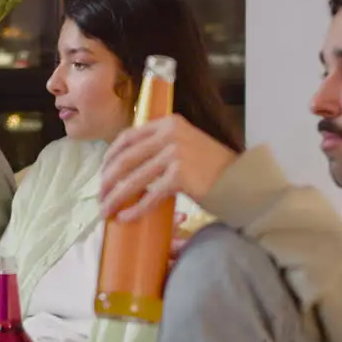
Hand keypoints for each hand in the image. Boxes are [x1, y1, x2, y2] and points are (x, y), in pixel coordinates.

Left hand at [99, 114, 237, 221]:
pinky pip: (150, 195)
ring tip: (107, 210)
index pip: (129, 136)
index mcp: (169, 123)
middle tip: (100, 196)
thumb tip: (130, 165)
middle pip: (127, 158)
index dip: (111, 156)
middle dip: (108, 179)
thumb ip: (162, 146)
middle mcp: (170, 134)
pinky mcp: (180, 175)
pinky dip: (136, 209)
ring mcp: (175, 153)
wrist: (241, 181)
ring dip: (116, 197)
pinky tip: (127, 218)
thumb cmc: (213, 169)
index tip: (103, 172)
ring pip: (135, 178)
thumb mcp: (186, 145)